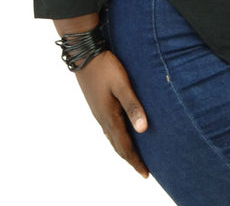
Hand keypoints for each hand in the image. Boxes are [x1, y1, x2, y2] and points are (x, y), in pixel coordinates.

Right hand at [74, 50, 149, 177]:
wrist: (84, 55)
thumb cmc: (105, 68)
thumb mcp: (122, 85)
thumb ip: (133, 105)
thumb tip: (143, 129)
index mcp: (109, 117)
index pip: (125, 146)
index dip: (135, 160)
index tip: (145, 174)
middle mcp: (102, 118)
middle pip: (117, 145)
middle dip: (130, 158)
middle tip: (142, 169)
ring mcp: (98, 112)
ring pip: (112, 137)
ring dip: (123, 149)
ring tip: (133, 156)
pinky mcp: (97, 105)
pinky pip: (108, 128)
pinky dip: (116, 137)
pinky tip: (120, 133)